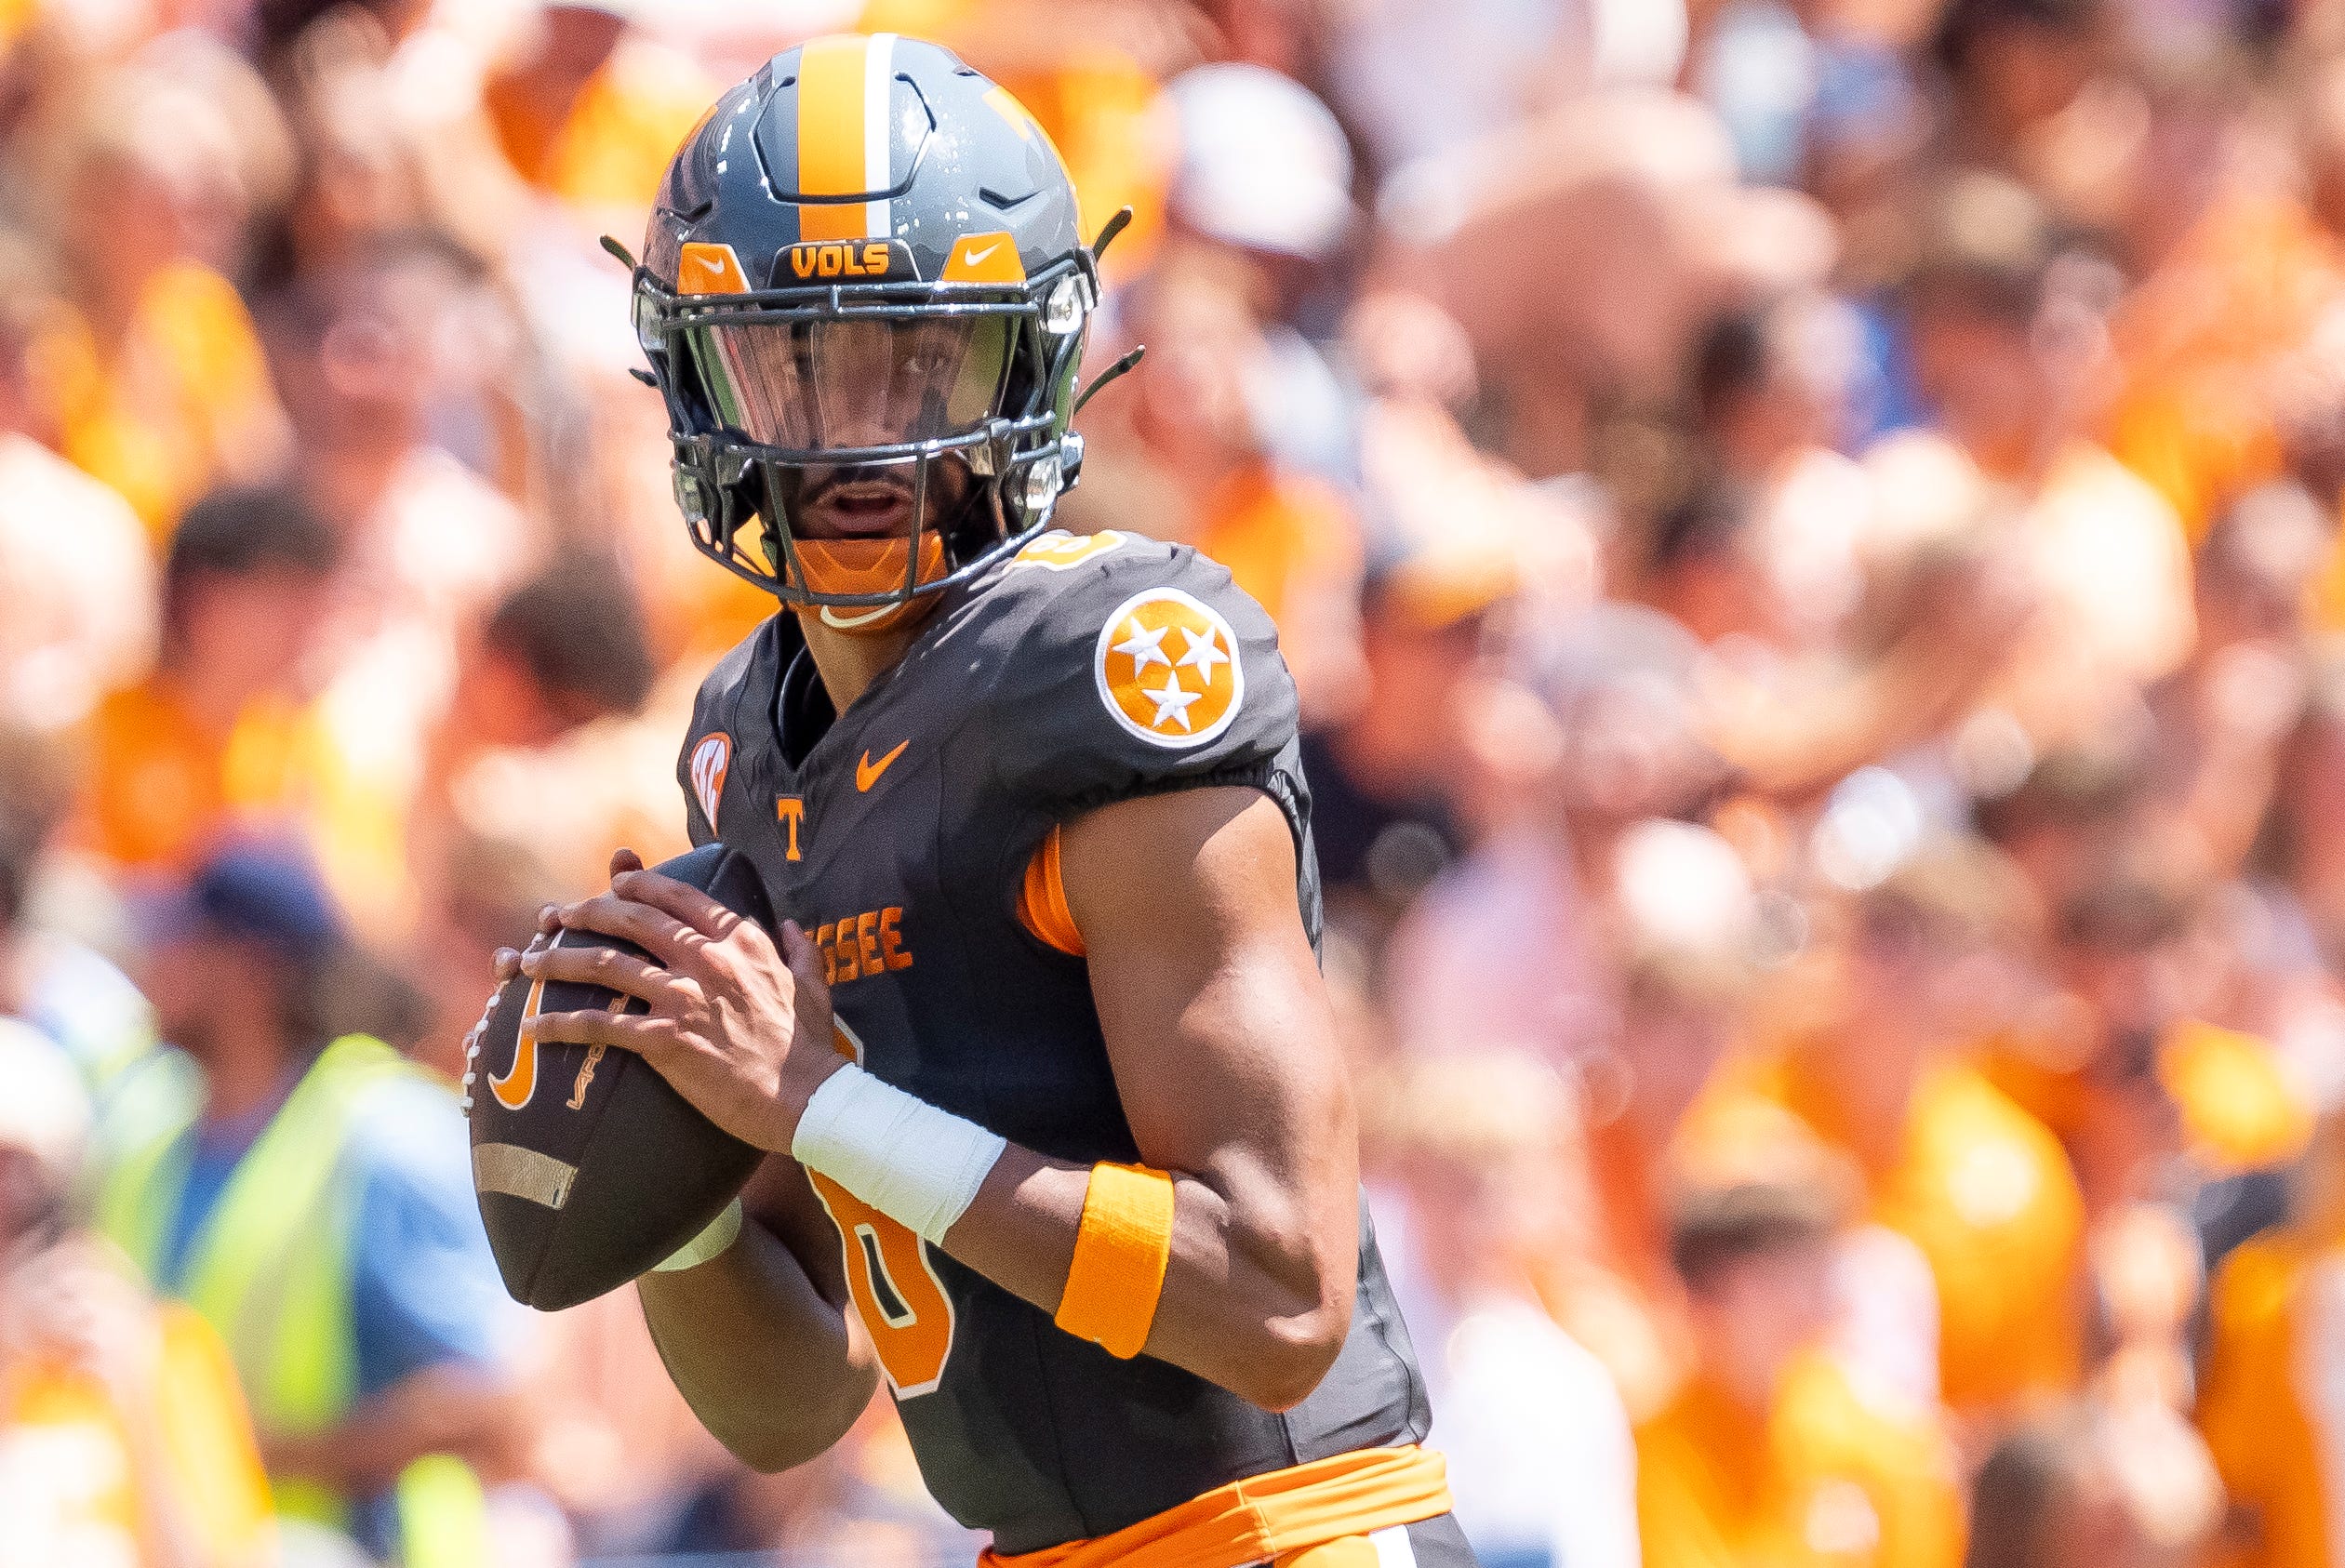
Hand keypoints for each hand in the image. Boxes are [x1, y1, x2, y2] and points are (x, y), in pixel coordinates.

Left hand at [518, 849, 841, 1151]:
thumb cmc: (810, 1047)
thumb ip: (798, 949)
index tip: (616, 881)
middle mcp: (708, 960)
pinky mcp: (666, 1040)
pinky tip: (532, 1027)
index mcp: (741, 943)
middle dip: (587, 913)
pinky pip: (600, 1026)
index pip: (681, 897)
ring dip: (560, 960)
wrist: (804, 1097)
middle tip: (558, 916)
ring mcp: (684, 998)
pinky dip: (560, 1024)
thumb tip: (789, 924)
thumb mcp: (813, 986)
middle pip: (633, 922)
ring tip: (530, 961)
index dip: (642, 885)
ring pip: (606, 965)